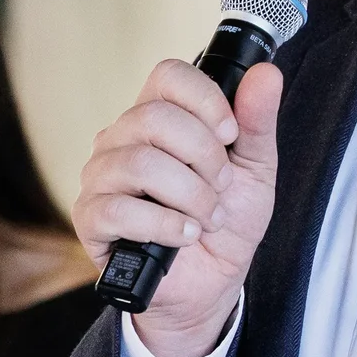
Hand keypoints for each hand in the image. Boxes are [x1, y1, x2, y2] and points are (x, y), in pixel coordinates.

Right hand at [72, 59, 282, 356]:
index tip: (231, 134)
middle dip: (204, 156)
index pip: (168, 75)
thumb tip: (266, 73)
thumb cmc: (226, 222)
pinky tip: (185, 236)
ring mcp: (101, 177)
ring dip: (190, 195)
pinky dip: (165, 224)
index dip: (205, 100)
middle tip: (223, 187)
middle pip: (153, 116)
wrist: (211, 283)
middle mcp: (122, 138)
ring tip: (208, 218)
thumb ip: (257, 121)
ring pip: (139, 163)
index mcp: (158, 116)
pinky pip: (118, 208)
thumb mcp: (255, 170)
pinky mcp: (91, 218)